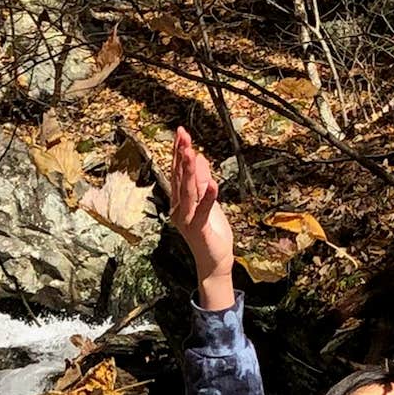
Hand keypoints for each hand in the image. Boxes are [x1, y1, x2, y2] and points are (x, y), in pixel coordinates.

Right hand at [165, 127, 236, 311]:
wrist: (215, 261)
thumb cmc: (212, 233)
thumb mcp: (209, 201)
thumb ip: (202, 180)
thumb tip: (199, 157)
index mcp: (181, 201)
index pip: (179, 172)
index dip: (180, 152)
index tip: (181, 133)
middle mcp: (180, 209)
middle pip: (180, 177)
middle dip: (181, 155)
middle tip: (182, 134)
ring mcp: (187, 220)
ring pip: (188, 191)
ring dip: (190, 171)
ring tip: (192, 152)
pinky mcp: (199, 229)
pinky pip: (203, 211)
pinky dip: (208, 198)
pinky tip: (213, 184)